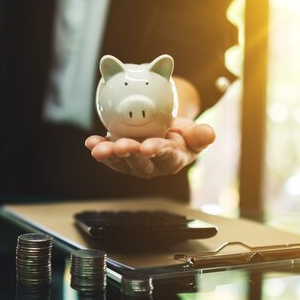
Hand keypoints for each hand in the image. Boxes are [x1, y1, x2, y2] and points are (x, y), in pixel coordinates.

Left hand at [85, 117, 214, 178]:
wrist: (165, 133)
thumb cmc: (182, 136)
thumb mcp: (195, 133)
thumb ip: (201, 135)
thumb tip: (209, 133)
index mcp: (173, 159)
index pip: (165, 155)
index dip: (157, 151)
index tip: (148, 147)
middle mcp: (152, 165)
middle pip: (140, 162)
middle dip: (130, 155)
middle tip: (122, 147)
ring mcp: (133, 163)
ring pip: (120, 162)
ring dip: (109, 155)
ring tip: (99, 148)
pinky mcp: (118, 157)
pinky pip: (107, 155)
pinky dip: (98, 147)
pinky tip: (90, 142)